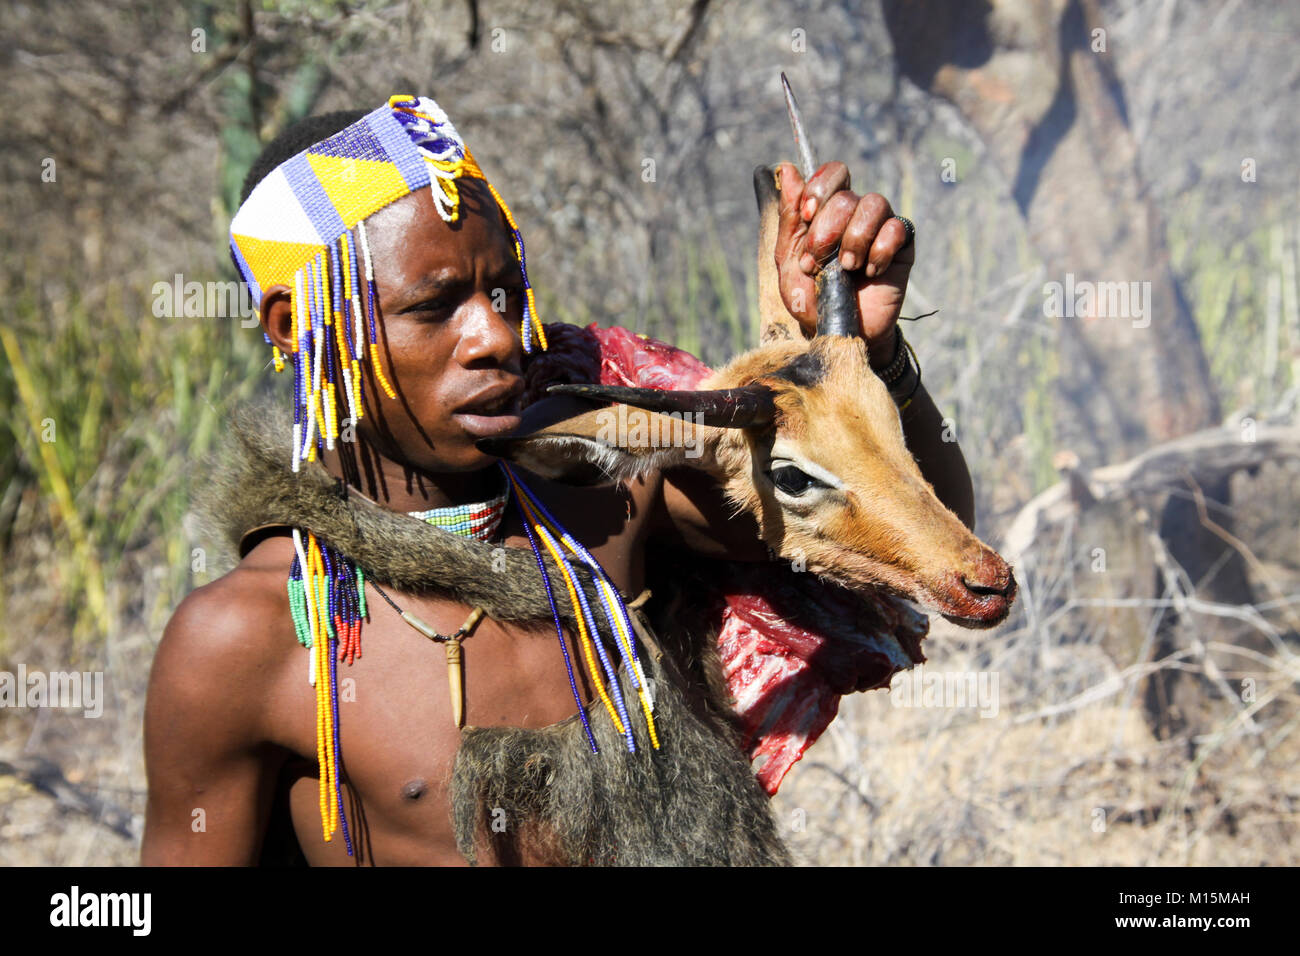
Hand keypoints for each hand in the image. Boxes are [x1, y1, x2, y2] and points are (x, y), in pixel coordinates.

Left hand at [773, 162, 913, 365]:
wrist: (840, 333)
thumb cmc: (812, 299)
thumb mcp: (789, 262)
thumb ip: (789, 219)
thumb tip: (786, 168)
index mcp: (827, 211)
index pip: (832, 173)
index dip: (819, 189)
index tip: (806, 216)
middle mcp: (855, 213)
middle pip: (847, 193)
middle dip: (827, 228)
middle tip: (819, 261)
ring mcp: (879, 227)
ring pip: (874, 203)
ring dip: (854, 238)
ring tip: (847, 268)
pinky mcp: (902, 245)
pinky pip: (897, 227)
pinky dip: (879, 251)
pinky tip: (871, 273)